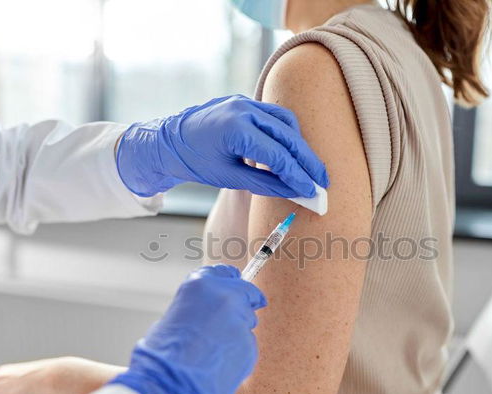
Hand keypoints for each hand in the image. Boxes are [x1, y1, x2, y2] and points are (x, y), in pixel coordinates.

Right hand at [110, 264, 264, 393]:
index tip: (237, 287)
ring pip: (247, 323)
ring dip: (236, 334)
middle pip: (246, 295)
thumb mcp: (173, 317)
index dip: (232, 282)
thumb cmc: (161, 356)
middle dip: (241, 306)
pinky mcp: (249, 346)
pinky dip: (237, 354)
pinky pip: (246, 346)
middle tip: (228, 325)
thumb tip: (209, 311)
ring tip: (211, 353)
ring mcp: (240, 322)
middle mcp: (225, 298)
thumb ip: (198, 307)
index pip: (227, 273)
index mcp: (201, 285)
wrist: (167, 388)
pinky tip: (218, 366)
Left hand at [116, 94, 328, 196]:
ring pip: (286, 121)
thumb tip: (296, 192)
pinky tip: (293, 151)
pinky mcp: (245, 103)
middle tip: (323, 180)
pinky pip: (274, 115)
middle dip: (308, 160)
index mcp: (235, 129)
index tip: (313, 191)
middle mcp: (243, 110)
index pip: (277, 155)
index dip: (298, 175)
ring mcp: (244, 102)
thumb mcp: (229, 178)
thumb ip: (265, 184)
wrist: (168, 141)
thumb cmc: (194, 162)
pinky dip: (287, 133)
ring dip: (300, 144)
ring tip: (310, 168)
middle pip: (288, 135)